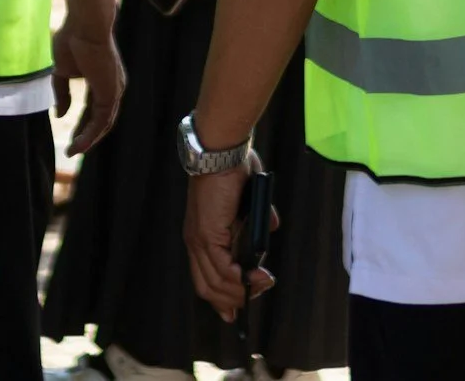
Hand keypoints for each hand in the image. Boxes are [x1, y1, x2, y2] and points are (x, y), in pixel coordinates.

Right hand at [51, 18, 123, 155]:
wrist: (84, 24)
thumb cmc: (72, 40)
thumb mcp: (62, 72)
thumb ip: (62, 93)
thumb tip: (60, 115)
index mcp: (103, 80)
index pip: (94, 108)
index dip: (82, 123)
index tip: (70, 137)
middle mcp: (113, 87)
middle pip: (100, 119)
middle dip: (86, 135)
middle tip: (72, 148)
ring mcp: (114, 90)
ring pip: (103, 124)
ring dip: (88, 140)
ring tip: (73, 151)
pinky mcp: (111, 93)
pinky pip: (102, 121)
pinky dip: (91, 135)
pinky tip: (79, 144)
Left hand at [185, 156, 274, 321]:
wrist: (221, 151)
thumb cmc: (232, 169)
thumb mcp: (246, 202)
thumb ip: (256, 219)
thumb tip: (269, 228)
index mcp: (199, 235)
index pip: (204, 277)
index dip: (220, 298)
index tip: (234, 313)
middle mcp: (194, 242)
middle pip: (208, 288)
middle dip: (234, 300)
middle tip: (258, 293)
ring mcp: (199, 240)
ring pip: (216, 283)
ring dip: (242, 291)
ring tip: (263, 283)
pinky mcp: (208, 235)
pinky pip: (223, 270)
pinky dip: (241, 279)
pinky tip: (257, 276)